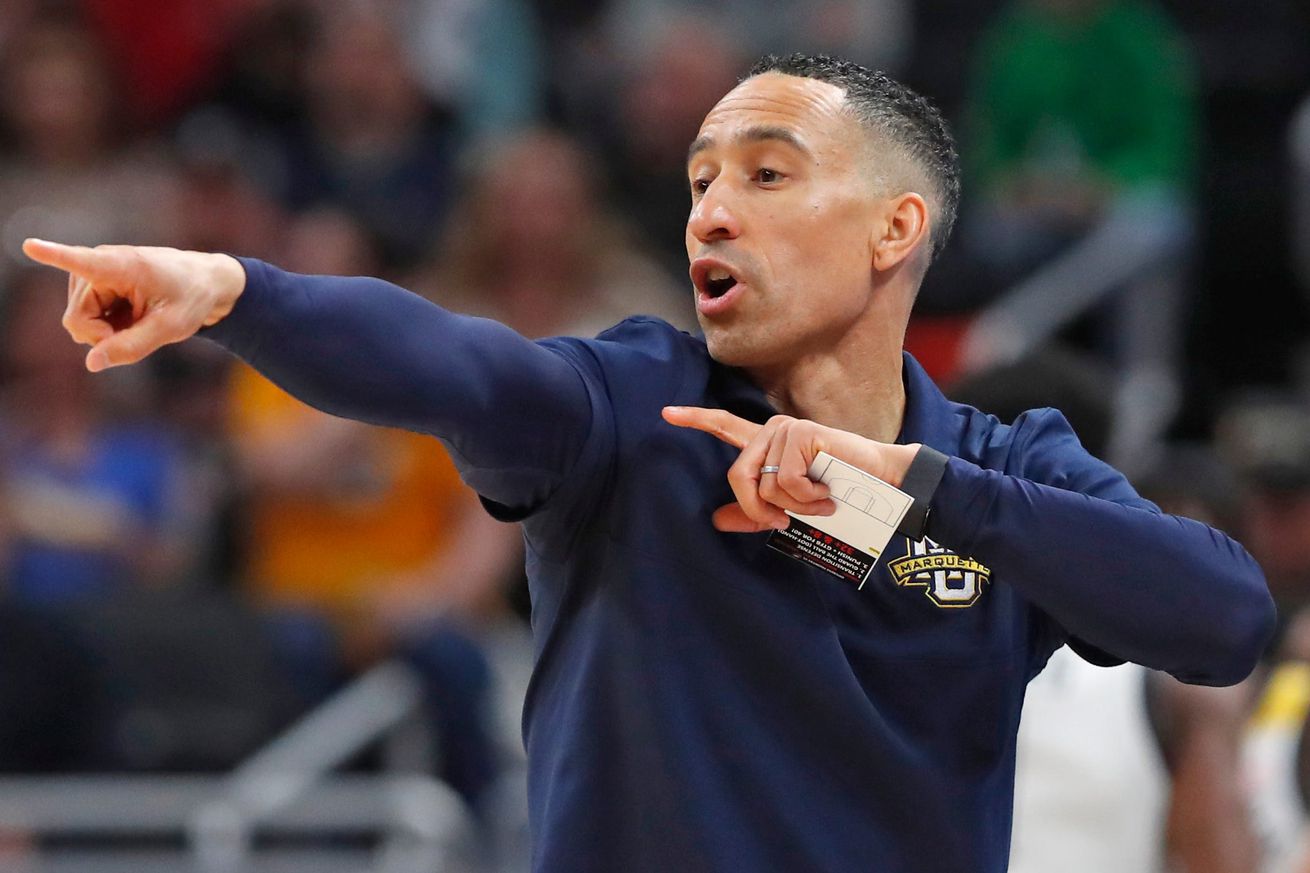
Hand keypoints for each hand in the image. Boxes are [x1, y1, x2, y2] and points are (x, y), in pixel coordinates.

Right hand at [21, 239, 246, 371]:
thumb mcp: (171, 328)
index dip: (54, 256)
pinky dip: (106, 327)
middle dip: (102, 335)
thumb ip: (132, 347)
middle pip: (76, 318)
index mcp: (123, 265)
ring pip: (77, 321)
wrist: (205, 282)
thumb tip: (91, 363)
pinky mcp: (89, 283)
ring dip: (106, 331)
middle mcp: (99, 262)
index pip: (82, 262)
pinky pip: (84, 319)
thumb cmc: (191, 298)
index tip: (31, 245)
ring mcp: (91, 273)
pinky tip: (129, 316)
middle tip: (138, 330)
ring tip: (138, 318)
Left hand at [662, 406, 918, 532]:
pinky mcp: (801, 433)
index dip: (695, 420)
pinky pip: (786, 481)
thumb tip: (716, 520)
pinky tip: (828, 493)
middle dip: (757, 509)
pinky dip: (807, 498)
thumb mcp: (791, 507)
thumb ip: (754, 512)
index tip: (666, 413)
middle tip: (783, 522)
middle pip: (738, 476)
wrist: (883, 485)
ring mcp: (786, 429)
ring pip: (765, 484)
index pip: (726, 427)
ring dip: (794, 505)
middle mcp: (772, 431)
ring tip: (821, 501)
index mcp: (767, 445)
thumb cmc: (840, 494)